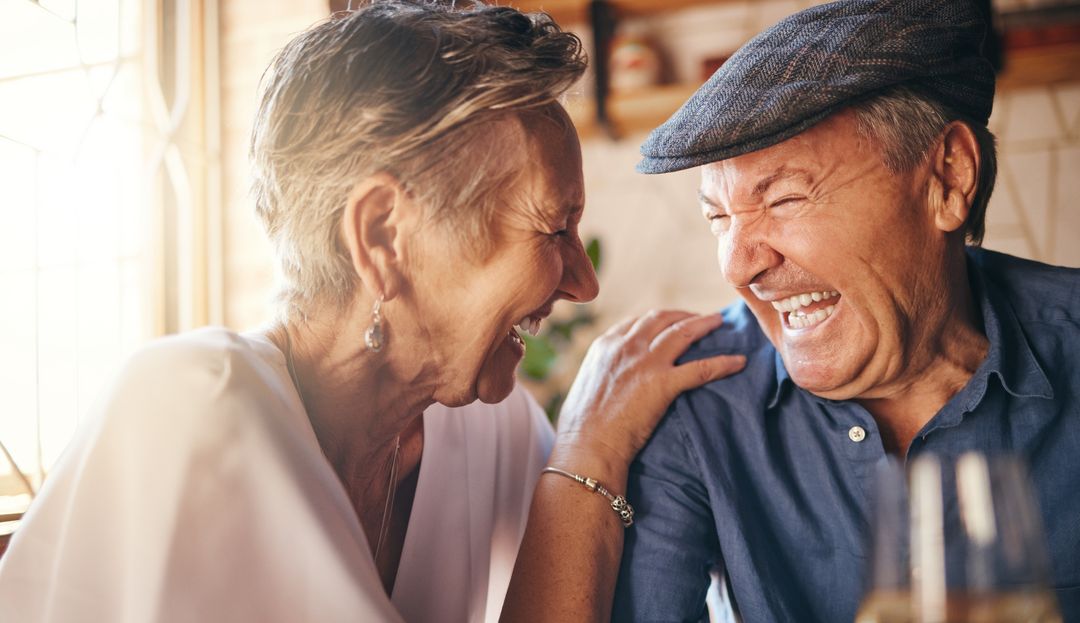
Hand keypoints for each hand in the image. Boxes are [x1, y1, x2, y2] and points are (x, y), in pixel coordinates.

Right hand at [553, 310, 745, 473]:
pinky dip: (722, 363)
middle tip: (699, 319)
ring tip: (719, 322)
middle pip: (662, 319)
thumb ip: (601, 373)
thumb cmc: (580, 428)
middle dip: (683, 315)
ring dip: (704, 325)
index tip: (671, 321)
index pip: (638, 322)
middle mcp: (626, 346)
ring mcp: (646, 363)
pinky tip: (738, 362)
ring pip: (683, 333)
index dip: (659, 319)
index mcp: (605, 346)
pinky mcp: (663, 384)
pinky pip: (701, 369)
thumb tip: (609, 378)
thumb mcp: (586, 386)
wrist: (587, 446)